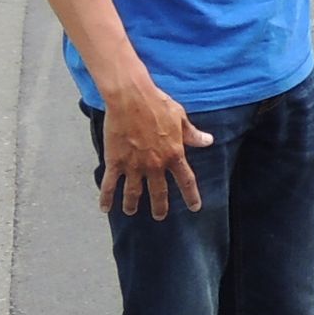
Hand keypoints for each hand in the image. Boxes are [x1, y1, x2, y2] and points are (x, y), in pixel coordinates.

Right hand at [99, 79, 213, 220]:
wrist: (131, 98)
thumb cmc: (157, 103)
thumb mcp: (180, 117)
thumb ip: (192, 134)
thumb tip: (208, 141)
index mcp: (174, 154)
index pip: (186, 181)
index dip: (191, 196)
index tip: (195, 207)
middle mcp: (155, 165)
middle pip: (159, 192)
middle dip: (160, 206)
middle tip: (159, 216)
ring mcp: (134, 165)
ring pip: (134, 192)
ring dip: (132, 204)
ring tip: (131, 212)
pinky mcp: (115, 161)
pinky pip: (110, 184)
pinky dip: (107, 197)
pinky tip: (105, 208)